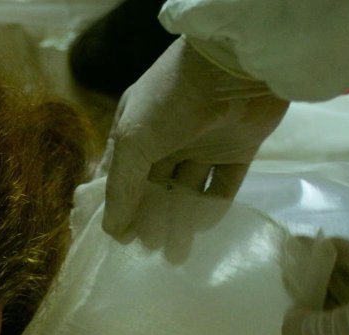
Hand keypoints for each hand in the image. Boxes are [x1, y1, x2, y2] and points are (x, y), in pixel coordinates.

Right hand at [99, 37, 287, 239]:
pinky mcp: (236, 150)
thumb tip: (112, 232)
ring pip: (187, 192)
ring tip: (175, 254)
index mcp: (136, 130)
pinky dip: (212, 208)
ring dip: (180, 222)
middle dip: (151, 219)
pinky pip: (221, 186)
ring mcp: (203, 145)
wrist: (236, 66)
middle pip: (154, 189)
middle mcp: (167, 139)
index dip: (119, 206)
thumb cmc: (172, 99)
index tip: (121, 237)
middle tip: (152, 248)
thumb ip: (122, 188)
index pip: (121, 176)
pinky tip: (202, 228)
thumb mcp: (135, 140)